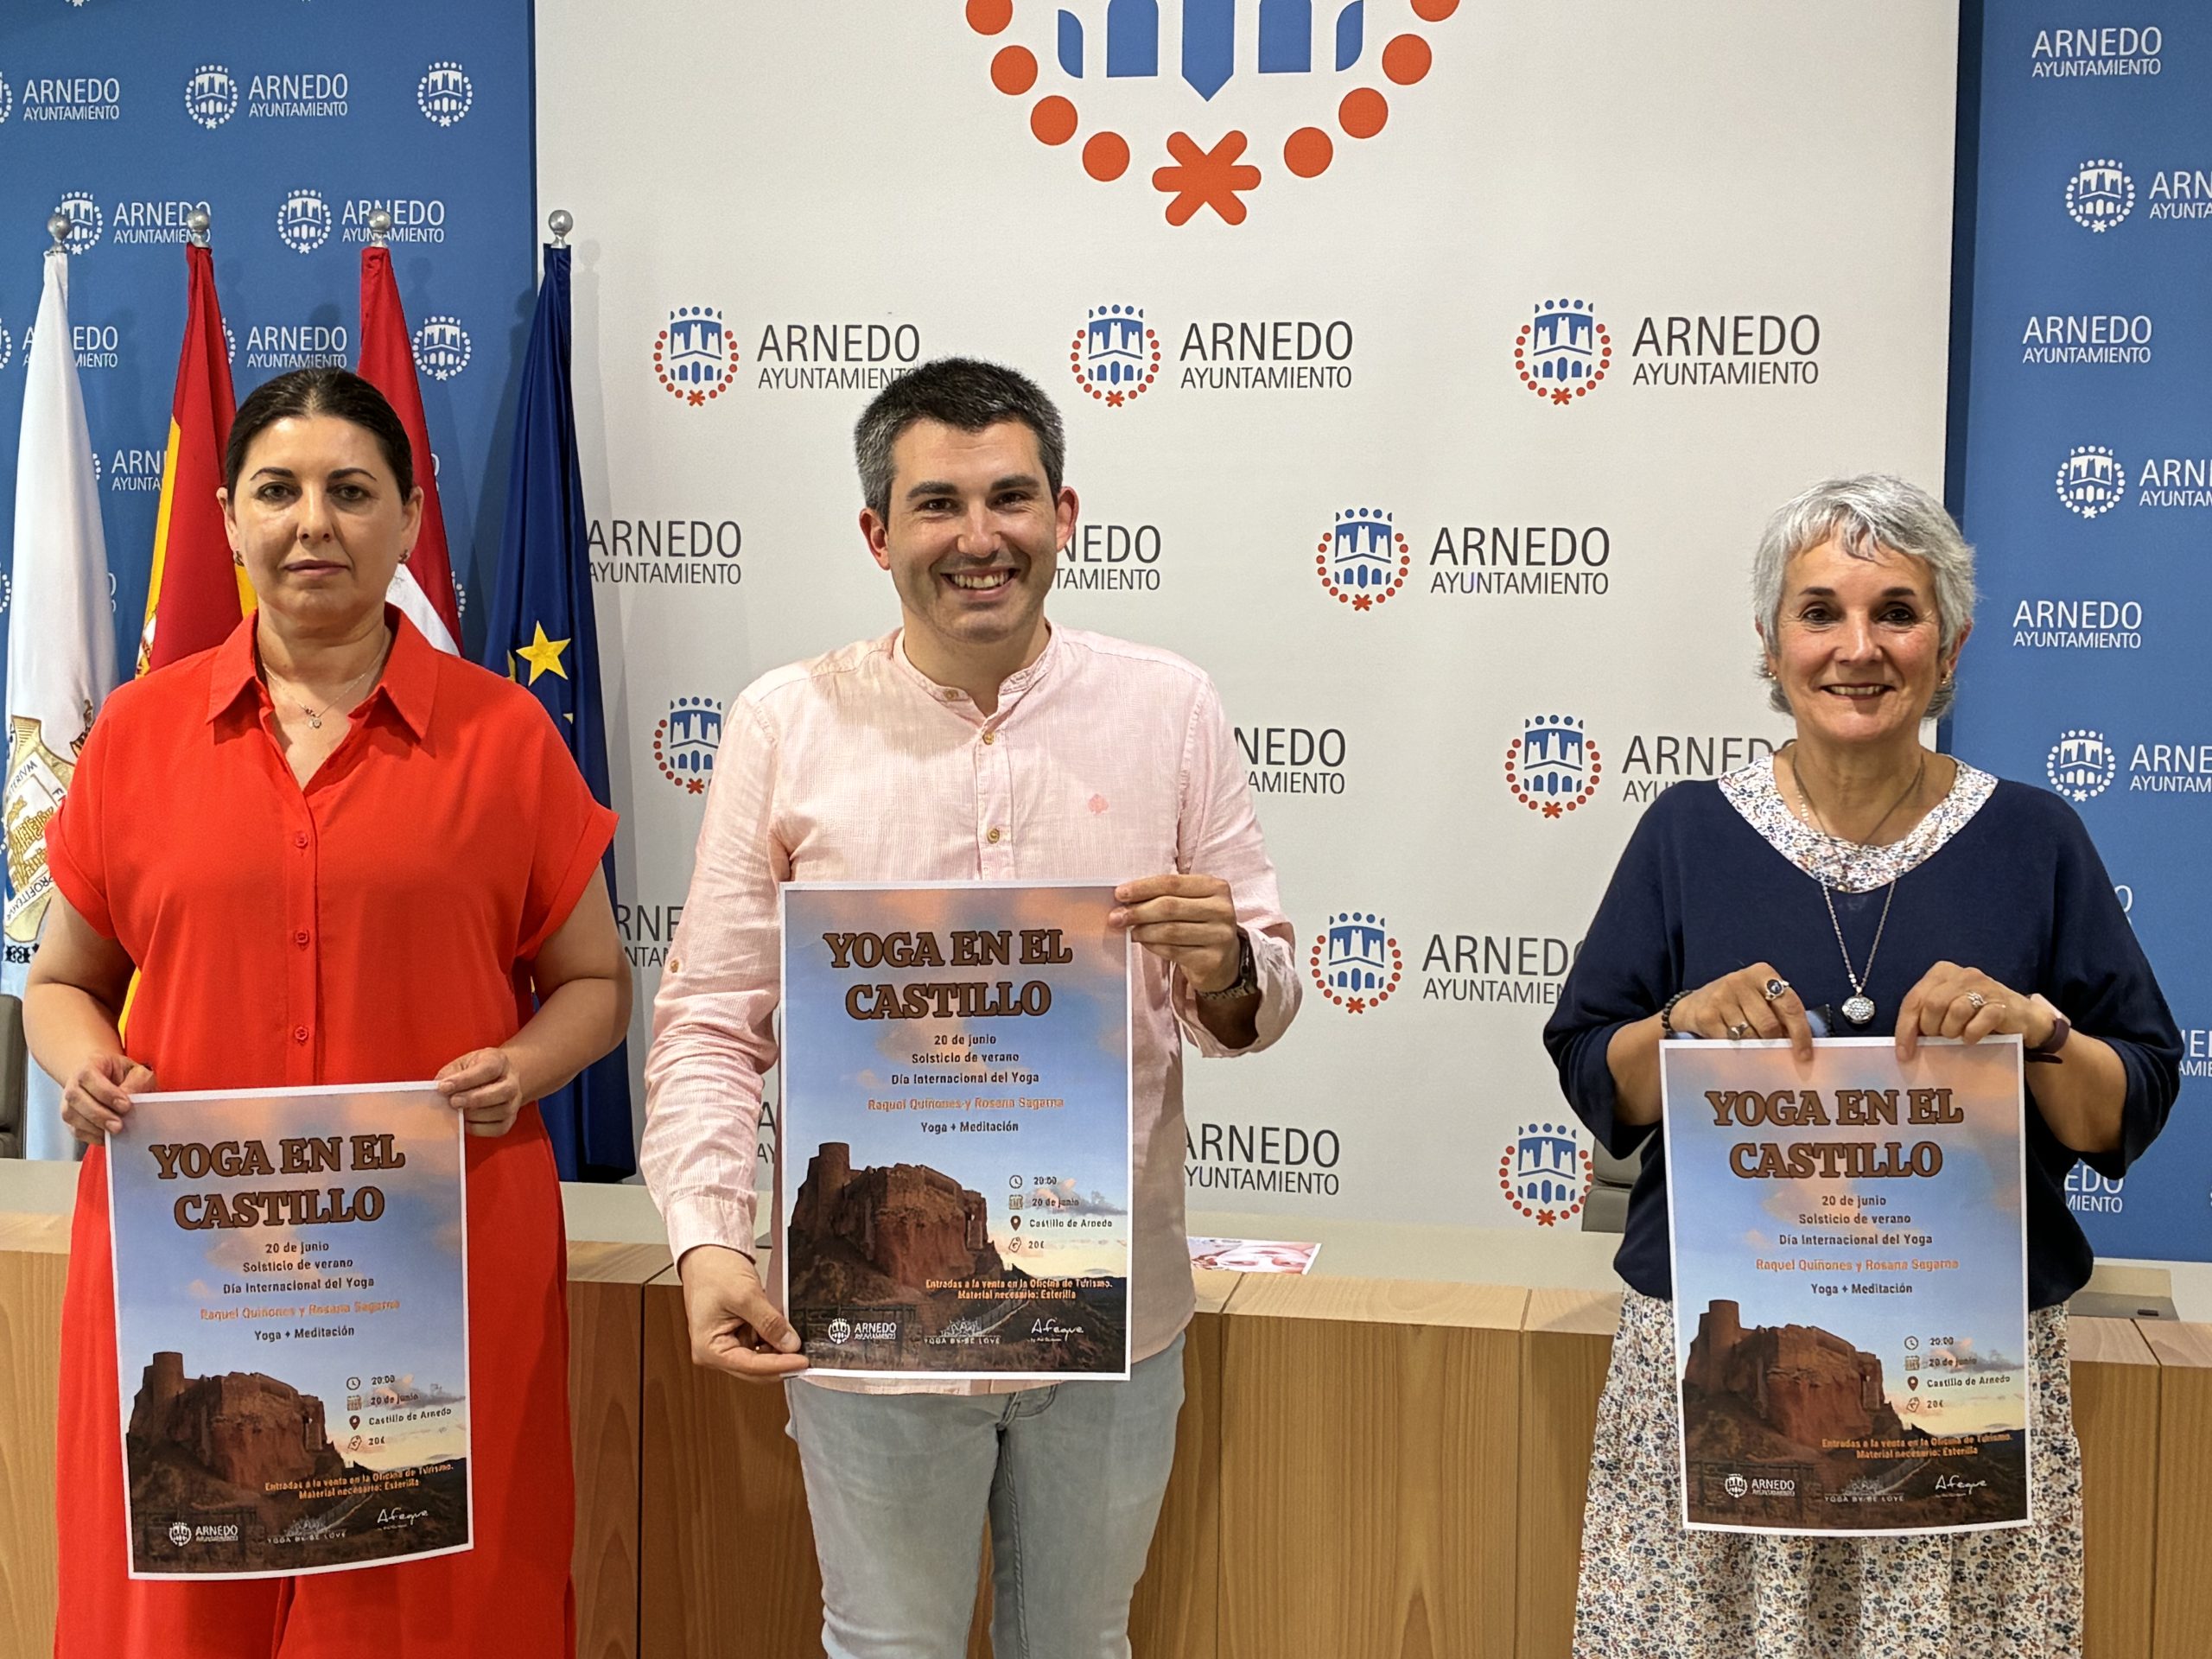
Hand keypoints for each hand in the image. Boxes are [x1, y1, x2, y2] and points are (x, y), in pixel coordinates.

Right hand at [61, 1053, 154, 1144]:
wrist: (104, 1077)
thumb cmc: (121, 1074)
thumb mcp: (136, 1071)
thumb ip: (137, 1082)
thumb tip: (131, 1098)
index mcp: (89, 1066)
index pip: (89, 1077)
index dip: (106, 1092)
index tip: (125, 1105)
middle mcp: (73, 1083)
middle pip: (76, 1098)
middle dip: (99, 1114)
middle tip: (118, 1125)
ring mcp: (68, 1102)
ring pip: (72, 1115)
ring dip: (94, 1127)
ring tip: (114, 1133)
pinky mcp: (71, 1119)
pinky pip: (75, 1130)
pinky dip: (90, 1136)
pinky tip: (106, 1137)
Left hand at [435, 1047, 525, 1136]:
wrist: (498, 1077)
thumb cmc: (475, 1070)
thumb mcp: (462, 1064)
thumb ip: (449, 1075)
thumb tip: (436, 1092)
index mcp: (499, 1061)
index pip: (488, 1069)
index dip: (465, 1079)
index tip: (444, 1087)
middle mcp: (511, 1080)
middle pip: (503, 1091)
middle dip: (475, 1099)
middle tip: (453, 1102)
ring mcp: (514, 1101)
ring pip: (502, 1111)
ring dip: (477, 1115)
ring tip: (458, 1113)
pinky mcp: (510, 1119)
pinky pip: (499, 1128)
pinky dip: (480, 1128)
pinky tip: (466, 1123)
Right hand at [677, 1244, 806, 1381]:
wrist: (708, 1252)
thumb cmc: (713, 1271)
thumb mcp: (746, 1296)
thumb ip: (770, 1323)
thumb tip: (790, 1344)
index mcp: (708, 1349)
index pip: (750, 1367)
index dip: (779, 1365)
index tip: (802, 1362)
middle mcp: (714, 1352)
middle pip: (754, 1369)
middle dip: (779, 1362)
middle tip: (805, 1355)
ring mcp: (725, 1343)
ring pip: (758, 1359)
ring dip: (777, 1353)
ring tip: (797, 1342)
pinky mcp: (735, 1334)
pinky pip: (758, 1345)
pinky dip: (772, 1341)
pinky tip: (785, 1333)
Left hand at [1110, 873, 1243, 992]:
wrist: (1225, 960)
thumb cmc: (1200, 925)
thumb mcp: (1191, 903)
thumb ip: (1165, 897)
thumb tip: (1125, 899)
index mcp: (1215, 887)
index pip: (1172, 883)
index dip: (1143, 888)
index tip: (1119, 894)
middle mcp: (1222, 910)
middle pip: (1169, 906)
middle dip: (1137, 911)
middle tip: (1116, 917)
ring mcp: (1220, 936)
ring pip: (1170, 930)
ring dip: (1143, 931)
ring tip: (1130, 932)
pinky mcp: (1212, 959)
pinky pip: (1173, 951)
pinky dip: (1153, 946)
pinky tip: (1145, 943)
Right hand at [1672, 963, 1814, 1061]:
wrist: (1694, 1005)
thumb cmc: (1737, 1004)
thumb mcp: (1759, 999)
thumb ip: (1779, 1014)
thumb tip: (1799, 1048)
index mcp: (1762, 973)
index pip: (1790, 1005)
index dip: (1801, 1033)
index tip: (1804, 1055)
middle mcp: (1741, 981)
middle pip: (1769, 1025)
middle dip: (1773, 1043)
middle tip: (1772, 1051)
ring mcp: (1721, 997)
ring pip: (1749, 1037)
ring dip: (1753, 1048)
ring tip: (1750, 1046)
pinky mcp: (1706, 1015)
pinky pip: (1729, 1043)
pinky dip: (1735, 1051)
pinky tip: (1733, 1047)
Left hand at [1896, 963, 2046, 1060]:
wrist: (2022, 1018)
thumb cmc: (1976, 1015)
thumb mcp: (1946, 1010)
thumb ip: (1926, 1016)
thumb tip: (1904, 1044)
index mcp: (1941, 973)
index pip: (1914, 999)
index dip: (1906, 1028)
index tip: (1903, 1053)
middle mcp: (1962, 975)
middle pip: (1932, 1004)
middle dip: (1930, 1028)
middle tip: (1937, 1039)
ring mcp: (1984, 987)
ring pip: (1955, 1011)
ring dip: (1951, 1031)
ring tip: (1956, 1036)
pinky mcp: (2002, 1004)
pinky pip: (1978, 1022)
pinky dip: (1971, 1035)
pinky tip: (1972, 1039)